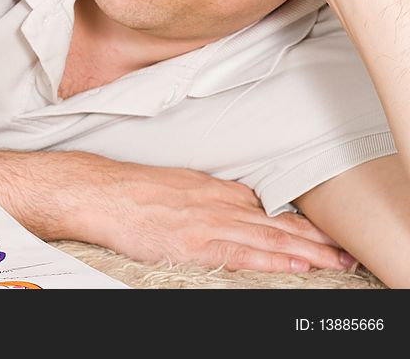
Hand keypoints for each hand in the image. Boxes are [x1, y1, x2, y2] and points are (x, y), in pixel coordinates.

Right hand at [68, 160, 353, 272]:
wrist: (104, 192)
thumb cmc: (134, 189)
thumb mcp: (180, 182)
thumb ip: (210, 194)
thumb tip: (233, 203)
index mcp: (216, 190)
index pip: (269, 209)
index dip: (301, 224)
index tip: (323, 235)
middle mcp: (220, 204)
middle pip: (278, 224)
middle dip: (315, 240)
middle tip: (344, 253)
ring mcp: (210, 222)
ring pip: (270, 238)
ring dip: (307, 252)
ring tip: (334, 263)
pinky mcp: (196, 242)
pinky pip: (243, 254)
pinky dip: (273, 260)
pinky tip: (294, 265)